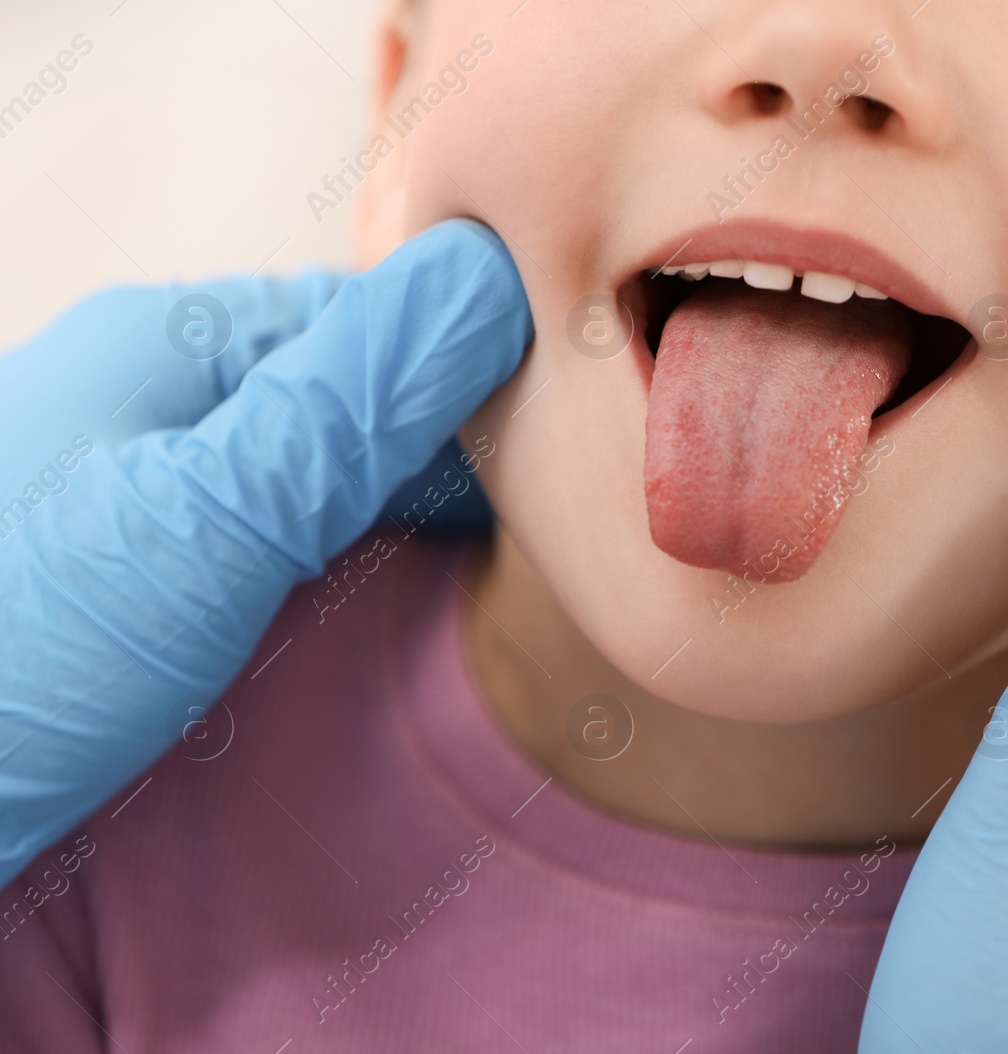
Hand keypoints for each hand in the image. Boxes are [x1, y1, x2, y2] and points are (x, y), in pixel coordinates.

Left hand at [0, 220, 530, 884]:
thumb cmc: (27, 650)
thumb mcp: (215, 515)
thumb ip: (355, 399)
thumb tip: (490, 276)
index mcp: (165, 344)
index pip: (366, 320)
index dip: (473, 369)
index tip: (567, 439)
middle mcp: (155, 398)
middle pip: (348, 392)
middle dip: (448, 446)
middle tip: (551, 514)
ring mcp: (149, 489)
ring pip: (324, 470)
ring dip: (409, 510)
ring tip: (503, 561)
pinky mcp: (147, 575)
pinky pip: (285, 537)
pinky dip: (354, 560)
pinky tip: (399, 600)